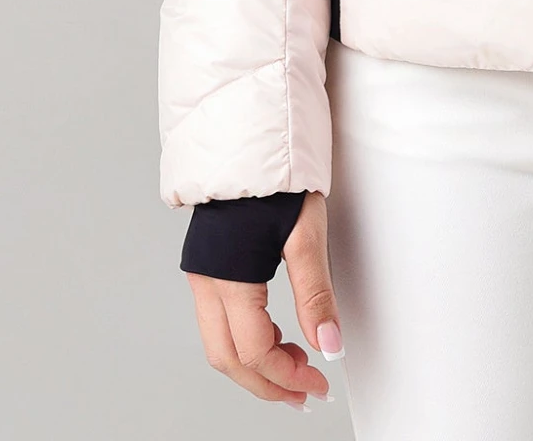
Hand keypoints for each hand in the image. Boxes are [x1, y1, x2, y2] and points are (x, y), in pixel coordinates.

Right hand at [186, 190, 342, 407]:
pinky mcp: (208, 266)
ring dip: (255, 365)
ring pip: (219, 344)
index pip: (254, 351)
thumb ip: (316, 296)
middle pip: (228, 359)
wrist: (250, 139)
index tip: (318, 384)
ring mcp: (202, 275)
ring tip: (295, 366)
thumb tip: (329, 347)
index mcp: (229, 279)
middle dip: (267, 383)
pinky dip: (245, 340)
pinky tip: (275, 334)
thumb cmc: (278, 181)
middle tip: (304, 393)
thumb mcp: (307, 235)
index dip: (287, 377)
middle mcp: (206, 282)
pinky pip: (219, 321)